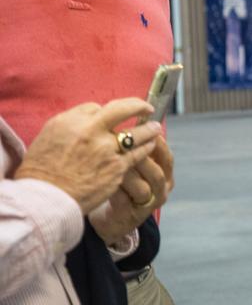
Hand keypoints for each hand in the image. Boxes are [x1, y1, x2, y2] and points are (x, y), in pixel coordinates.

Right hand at [16, 99, 160, 212]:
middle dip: (137, 106)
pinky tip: (150, 145)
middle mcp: (90, 131)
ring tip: (156, 127)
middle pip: (121, 110)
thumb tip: (90, 118)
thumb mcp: (48, 137)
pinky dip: (146, 148)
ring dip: (149, 129)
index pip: (96, 107)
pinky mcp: (117, 167)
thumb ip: (71, 125)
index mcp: (70, 121)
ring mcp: (106, 149)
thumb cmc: (42, 169)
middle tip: (147, 108)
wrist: (47, 198)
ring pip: (136, 133)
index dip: (105, 112)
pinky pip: (138, 154)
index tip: (111, 116)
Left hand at [89, 136, 174, 244]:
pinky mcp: (130, 216)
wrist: (112, 219)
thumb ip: (136, 150)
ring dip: (126, 172)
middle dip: (140, 157)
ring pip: (141, 187)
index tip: (141, 131)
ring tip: (109, 160)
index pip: (167, 158)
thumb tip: (131, 118)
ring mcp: (147, 206)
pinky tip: (99, 176)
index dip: (157, 144)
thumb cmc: (123, 186)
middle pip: (156, 172)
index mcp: (166, 177)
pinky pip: (122, 199)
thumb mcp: (134, 167)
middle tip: (123, 145)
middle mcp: (161, 191)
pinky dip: (112, 186)